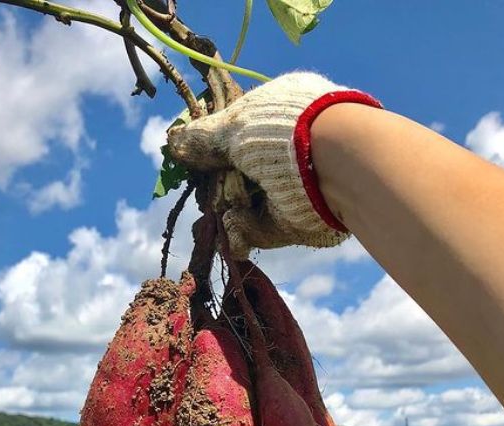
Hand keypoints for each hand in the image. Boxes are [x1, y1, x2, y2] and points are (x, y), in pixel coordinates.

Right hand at [168, 71, 380, 257]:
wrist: (330, 166)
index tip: (190, 156)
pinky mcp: (286, 223)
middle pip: (231, 173)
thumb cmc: (283, 132)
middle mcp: (281, 152)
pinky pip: (249, 231)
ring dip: (225, 206)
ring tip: (227, 202)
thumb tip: (173, 143)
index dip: (211, 146)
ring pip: (236, 204)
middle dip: (215, 182)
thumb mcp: (234, 127)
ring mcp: (284, 189)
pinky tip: (236, 221)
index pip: (234, 132)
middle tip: (203, 185)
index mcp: (276, 115)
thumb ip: (204, 139)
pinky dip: (238, 231)